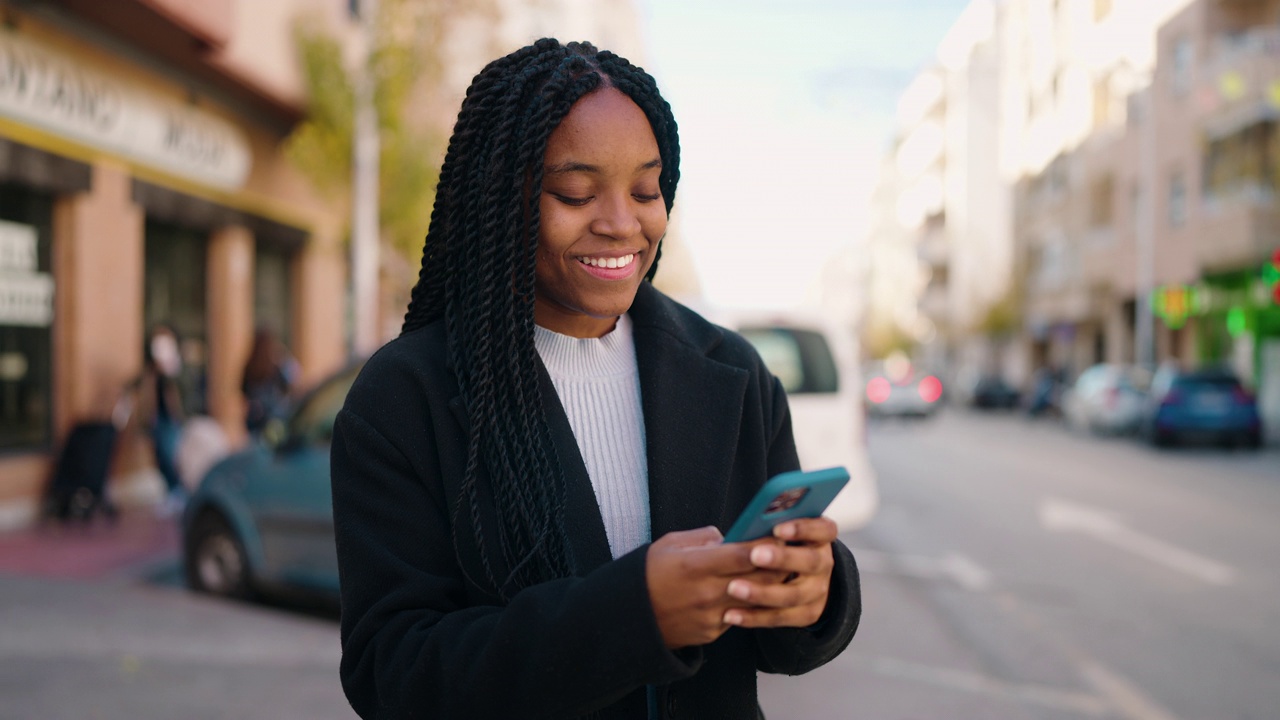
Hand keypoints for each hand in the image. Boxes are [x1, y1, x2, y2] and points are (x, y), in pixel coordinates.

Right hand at [645, 526, 788, 648]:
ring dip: (769, 587)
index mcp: (695, 565)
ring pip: (755, 601)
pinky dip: (748, 604)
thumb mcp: (669, 544)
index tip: (780, 536)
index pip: (743, 555)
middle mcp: (707, 592)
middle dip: (777, 565)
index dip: (766, 545)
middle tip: (790, 553)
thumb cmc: (648, 575)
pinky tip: (753, 593)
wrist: (629, 618)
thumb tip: (729, 536)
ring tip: (780, 573)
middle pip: (757, 579)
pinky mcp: (712, 633)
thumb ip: (702, 537)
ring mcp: (711, 616)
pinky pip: (739, 616)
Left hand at [719, 517, 836, 628]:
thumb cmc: (777, 544)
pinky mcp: (807, 614)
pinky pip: (781, 617)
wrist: (797, 576)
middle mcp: (824, 563)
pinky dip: (754, 617)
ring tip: (734, 588)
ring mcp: (818, 591)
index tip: (777, 529)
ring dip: (762, 593)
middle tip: (754, 555)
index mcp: (820, 537)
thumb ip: (767, 527)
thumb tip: (745, 526)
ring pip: (794, 595)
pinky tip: (731, 614)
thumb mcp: (778, 532)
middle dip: (782, 559)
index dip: (803, 528)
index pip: (824, 529)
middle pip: (810, 562)